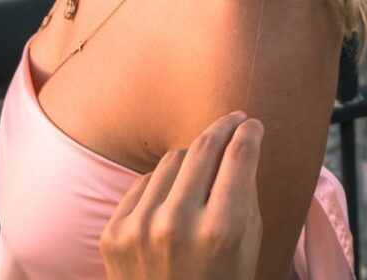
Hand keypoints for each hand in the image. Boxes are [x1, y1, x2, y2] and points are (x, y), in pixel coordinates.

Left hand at [100, 112, 265, 279]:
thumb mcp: (247, 246)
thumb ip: (245, 195)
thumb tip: (241, 143)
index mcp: (221, 230)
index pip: (239, 156)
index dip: (249, 132)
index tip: (252, 124)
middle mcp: (177, 224)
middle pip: (204, 147)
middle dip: (223, 128)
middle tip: (233, 120)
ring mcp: (140, 227)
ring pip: (172, 159)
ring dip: (193, 156)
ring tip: (205, 166)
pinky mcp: (113, 232)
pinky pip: (144, 183)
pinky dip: (163, 184)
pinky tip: (175, 195)